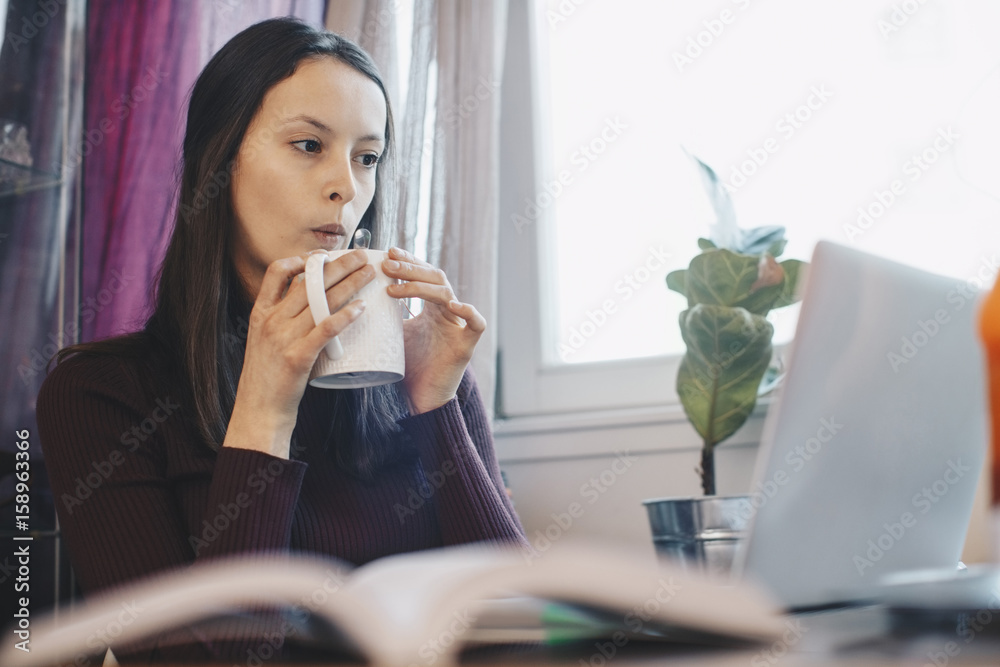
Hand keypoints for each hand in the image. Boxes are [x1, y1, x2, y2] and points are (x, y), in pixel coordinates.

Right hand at [225, 250, 373, 456]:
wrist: (258, 411)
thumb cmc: (267, 377)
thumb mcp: (264, 340)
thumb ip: (281, 320)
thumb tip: (308, 302)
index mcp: (260, 314)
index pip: (278, 272)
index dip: (302, 259)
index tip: (323, 255)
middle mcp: (271, 321)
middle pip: (309, 282)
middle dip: (338, 264)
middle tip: (361, 255)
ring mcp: (283, 338)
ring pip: (321, 301)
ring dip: (349, 283)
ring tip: (369, 274)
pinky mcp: (297, 358)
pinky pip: (325, 330)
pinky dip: (345, 316)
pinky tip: (361, 308)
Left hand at [381, 247, 485, 414]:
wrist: (422, 399)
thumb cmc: (409, 367)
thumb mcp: (394, 334)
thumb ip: (386, 314)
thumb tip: (355, 296)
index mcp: (432, 307)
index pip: (424, 274)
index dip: (409, 261)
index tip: (388, 252)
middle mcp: (447, 312)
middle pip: (435, 278)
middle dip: (411, 268)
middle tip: (387, 265)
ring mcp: (458, 326)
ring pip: (447, 294)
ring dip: (420, 286)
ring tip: (394, 287)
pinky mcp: (466, 345)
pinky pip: (476, 323)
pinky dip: (468, 311)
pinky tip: (453, 305)